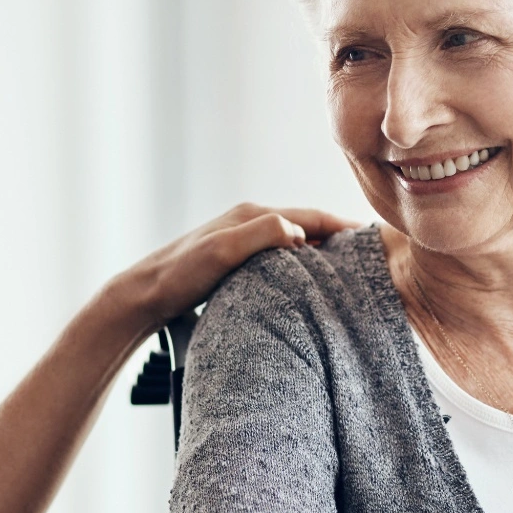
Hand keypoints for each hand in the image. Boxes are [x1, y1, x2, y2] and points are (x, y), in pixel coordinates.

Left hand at [109, 203, 355, 333]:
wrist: (143, 296)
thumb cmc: (179, 275)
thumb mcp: (223, 251)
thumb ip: (262, 234)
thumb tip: (299, 231)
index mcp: (251, 215)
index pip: (308, 215)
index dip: (340, 225)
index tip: (369, 236)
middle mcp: (247, 223)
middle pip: (304, 226)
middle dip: (335, 236)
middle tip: (365, 256)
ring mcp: (239, 242)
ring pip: (291, 242)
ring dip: (317, 251)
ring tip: (342, 271)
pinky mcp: (233, 262)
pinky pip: (277, 258)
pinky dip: (297, 265)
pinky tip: (303, 284)